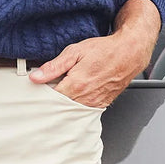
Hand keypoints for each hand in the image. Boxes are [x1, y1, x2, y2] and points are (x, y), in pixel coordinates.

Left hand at [28, 29, 152, 107]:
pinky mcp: (101, 105)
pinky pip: (83, 112)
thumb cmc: (104, 51)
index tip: (36, 92)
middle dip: (50, 103)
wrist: (129, 54)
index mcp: (76, 85)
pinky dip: (75, 108)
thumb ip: (54, 66)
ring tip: (61, 95)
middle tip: (47, 94)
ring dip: (62, 107)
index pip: (50, 99)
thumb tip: (36, 77)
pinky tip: (73, 99)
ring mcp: (94, 104)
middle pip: (59, 109)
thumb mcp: (75, 52)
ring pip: (70, 112)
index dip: (41, 96)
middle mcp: (85, 98)